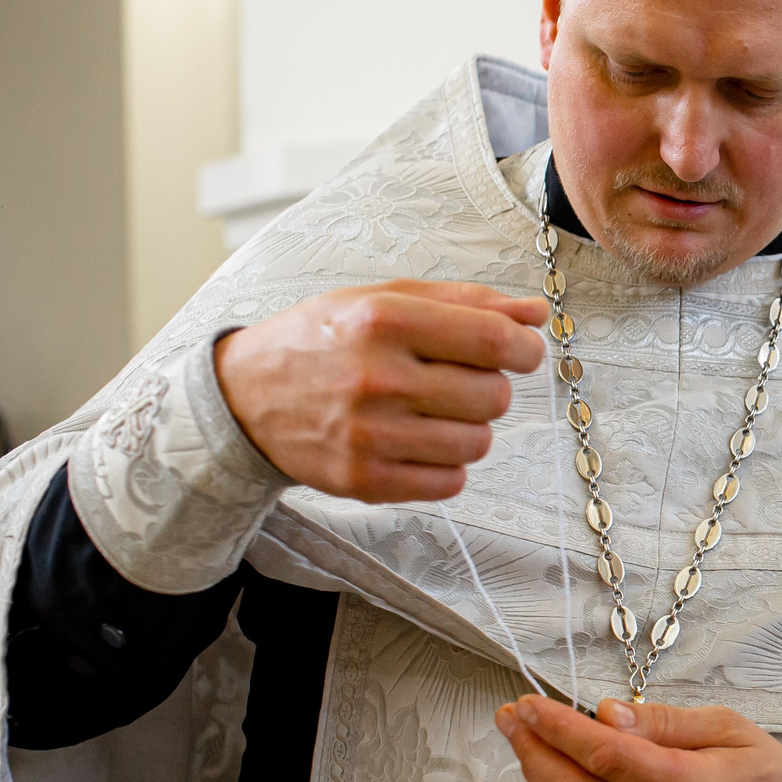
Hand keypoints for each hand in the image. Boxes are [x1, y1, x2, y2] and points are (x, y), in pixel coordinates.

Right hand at [214, 279, 548, 501]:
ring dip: (468, 427)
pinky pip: (451, 481)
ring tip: (429, 411)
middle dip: (488, 386)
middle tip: (453, 380)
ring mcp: (370, 435)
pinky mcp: (364, 480)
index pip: (493, 339)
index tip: (520, 350)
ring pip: (478, 442)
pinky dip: (446, 465)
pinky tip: (416, 442)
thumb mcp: (385, 300)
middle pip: (494, 396)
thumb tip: (535, 313)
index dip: (523, 348)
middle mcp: (377, 378)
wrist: (246, 395)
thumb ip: (465, 303)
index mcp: (384, 320)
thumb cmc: (324, 340)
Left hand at [495, 696, 781, 781]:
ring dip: (537, 780)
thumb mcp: (727, 727)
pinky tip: (549, 780)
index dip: (560, 729)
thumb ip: (664, 722)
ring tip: (523, 742)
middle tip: (512, 716)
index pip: (609, 757)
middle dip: (535, 750)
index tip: (532, 704)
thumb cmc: (760, 776)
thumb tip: (605, 714)